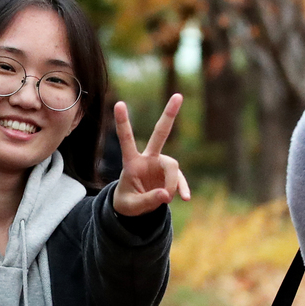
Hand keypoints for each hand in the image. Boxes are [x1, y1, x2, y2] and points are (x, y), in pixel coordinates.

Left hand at [112, 94, 190, 216]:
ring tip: (165, 199)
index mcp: (131, 162)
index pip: (126, 139)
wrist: (136, 209)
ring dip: (171, 184)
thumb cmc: (128, 203)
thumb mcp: (132, 206)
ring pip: (173, 166)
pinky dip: (182, 188)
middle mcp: (148, 158)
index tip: (118, 103)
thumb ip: (147, 200)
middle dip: (169, 115)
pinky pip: (180, 180)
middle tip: (178, 95)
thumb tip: (166, 194)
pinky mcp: (171, 176)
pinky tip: (185, 198)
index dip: (123, 122)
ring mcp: (162, 165)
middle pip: (161, 134)